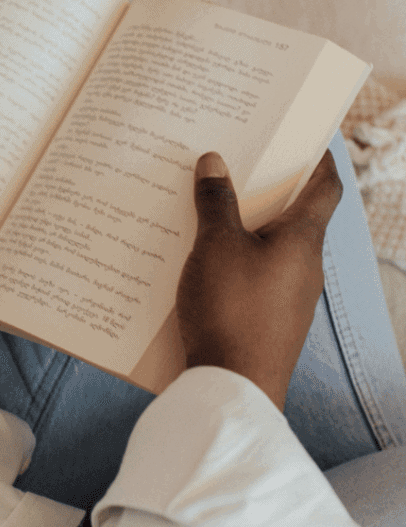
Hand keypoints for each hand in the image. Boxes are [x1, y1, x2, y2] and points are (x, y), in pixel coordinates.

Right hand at [174, 149, 342, 410]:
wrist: (232, 389)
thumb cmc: (232, 308)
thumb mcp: (216, 245)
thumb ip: (216, 201)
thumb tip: (214, 162)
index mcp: (303, 240)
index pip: (325, 187)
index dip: (316, 158)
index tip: (298, 137)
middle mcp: (305, 267)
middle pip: (294, 216)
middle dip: (266, 190)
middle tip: (234, 165)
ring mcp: (290, 298)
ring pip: (271, 248)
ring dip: (245, 227)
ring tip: (207, 208)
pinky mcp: (270, 322)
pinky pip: (256, 277)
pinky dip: (236, 261)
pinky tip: (202, 260)